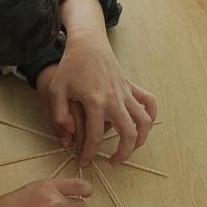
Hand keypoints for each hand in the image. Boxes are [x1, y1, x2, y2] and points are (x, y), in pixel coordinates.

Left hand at [36, 40, 156, 166]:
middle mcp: (114, 99)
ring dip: (141, 139)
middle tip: (113, 162)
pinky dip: (151, 115)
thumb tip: (68, 133)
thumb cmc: (70, 67)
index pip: (95, 136)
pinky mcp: (132, 86)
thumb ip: (58, 113)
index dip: (89, 153)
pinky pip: (149, 103)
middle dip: (123, 153)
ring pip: (144, 121)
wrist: (88, 44)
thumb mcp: (56, 89)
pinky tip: (143, 125)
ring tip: (129, 148)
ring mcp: (126, 93)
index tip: (83, 162)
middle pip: (128, 133)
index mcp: (95, 102)